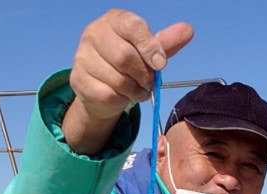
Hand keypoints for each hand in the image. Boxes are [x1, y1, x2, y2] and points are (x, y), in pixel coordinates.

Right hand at [63, 9, 193, 154]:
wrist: (102, 89)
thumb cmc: (128, 65)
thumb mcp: (148, 52)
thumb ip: (166, 43)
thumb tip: (187, 30)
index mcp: (113, 21)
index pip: (132, 26)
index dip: (149, 46)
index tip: (161, 64)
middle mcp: (93, 34)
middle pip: (124, 56)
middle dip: (143, 75)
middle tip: (150, 83)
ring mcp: (82, 57)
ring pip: (117, 79)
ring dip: (135, 90)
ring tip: (139, 90)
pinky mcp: (78, 80)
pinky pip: (108, 94)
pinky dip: (122, 100)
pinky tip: (124, 97)